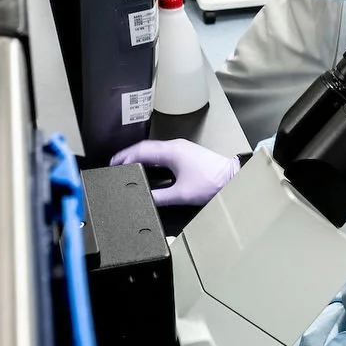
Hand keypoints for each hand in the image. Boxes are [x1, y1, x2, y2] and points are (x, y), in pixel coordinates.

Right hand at [111, 138, 237, 206]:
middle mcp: (175, 146)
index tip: (112, 163)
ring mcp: (182, 149)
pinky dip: (151, 159)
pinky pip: (162, 153)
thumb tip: (145, 199)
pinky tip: (148, 168)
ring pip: (154, 150)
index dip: (124, 157)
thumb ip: (160, 197)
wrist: (233, 178)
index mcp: (171, 151)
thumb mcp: (181, 194)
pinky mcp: (186, 154)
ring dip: (140, 157)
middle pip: (146, 148)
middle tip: (115, 164)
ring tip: (128, 166)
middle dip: (129, 156)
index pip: (141, 150)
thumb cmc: (212, 182)